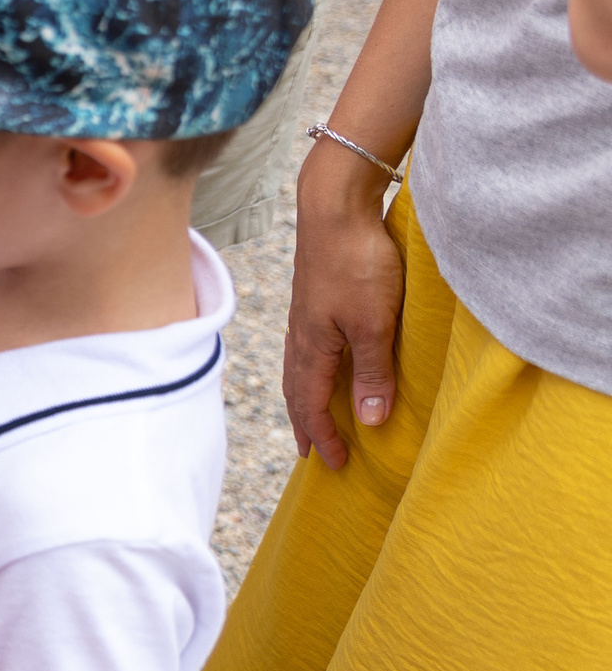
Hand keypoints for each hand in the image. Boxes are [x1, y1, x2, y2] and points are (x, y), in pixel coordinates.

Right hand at [283, 151, 405, 469]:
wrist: (335, 206)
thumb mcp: (374, 323)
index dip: (326, 437)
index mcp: (312, 347)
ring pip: (298, 370)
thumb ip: (373, 371)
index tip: (339, 464)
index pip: (312, 404)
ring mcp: (305, 316)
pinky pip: (304, 349)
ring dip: (304, 399)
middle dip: (305, 425)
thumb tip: (371, 421)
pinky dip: (309, 371)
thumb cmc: (357, 262)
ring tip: (310, 416)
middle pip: (297, 392)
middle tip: (311, 453)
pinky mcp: (313, 299)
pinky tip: (319, 363)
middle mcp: (301, 336)